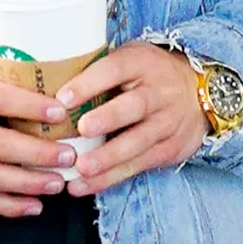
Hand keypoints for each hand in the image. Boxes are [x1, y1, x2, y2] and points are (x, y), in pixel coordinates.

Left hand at [55, 44, 206, 197]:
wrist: (200, 93)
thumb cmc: (148, 74)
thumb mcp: (130, 58)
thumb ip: (98, 68)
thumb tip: (42, 79)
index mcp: (141, 63)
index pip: (115, 69)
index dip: (89, 83)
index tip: (62, 98)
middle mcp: (159, 92)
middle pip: (134, 106)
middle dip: (108, 119)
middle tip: (82, 130)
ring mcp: (166, 123)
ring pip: (138, 142)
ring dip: (108, 158)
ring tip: (81, 169)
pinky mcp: (168, 149)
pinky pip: (137, 165)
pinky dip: (110, 178)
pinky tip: (84, 185)